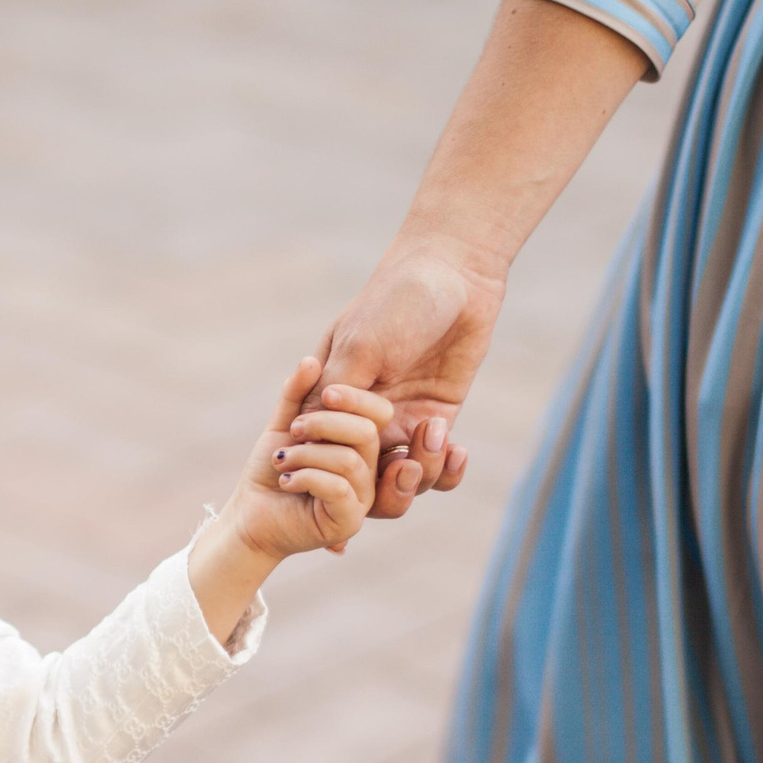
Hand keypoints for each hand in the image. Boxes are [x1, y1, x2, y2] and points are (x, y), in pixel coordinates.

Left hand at [225, 357, 395, 560]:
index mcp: (360, 443)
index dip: (356, 398)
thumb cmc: (271, 471)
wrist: (250, 515)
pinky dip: (306, 477)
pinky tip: (287, 480)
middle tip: (294, 431)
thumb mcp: (284, 424)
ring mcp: (363, 497)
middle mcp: (370, 469)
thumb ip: (298, 394)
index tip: (325, 394)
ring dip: (307, 454)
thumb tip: (311, 361)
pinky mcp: (349, 521)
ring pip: (351, 461)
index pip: (380, 412)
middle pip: (368, 432)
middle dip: (324, 424)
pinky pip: (339, 488)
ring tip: (283, 461)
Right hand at [314, 234, 496, 516]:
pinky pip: (435, 464)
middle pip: (357, 477)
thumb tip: (307, 434)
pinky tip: (453, 448)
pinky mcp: (435, 419)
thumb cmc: (397, 300)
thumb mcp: (360, 346)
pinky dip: (444, 469)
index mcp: (329, 395)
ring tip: (429, 440)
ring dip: (416, 476)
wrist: (455, 275)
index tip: (351, 461)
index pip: (319, 448)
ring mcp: (399, 420)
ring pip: (398, 479)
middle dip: (377, 487)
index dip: (329, 467)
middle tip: (400, 467)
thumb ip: (338, 391)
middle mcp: (360, 415)